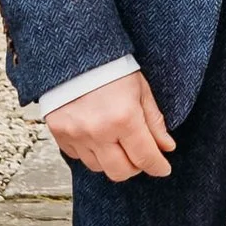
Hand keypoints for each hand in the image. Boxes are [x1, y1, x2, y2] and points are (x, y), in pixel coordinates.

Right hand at [44, 70, 175, 181]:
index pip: (145, 157)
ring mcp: (76, 134)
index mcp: (124, 118)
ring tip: (116, 141)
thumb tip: (166, 148)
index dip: (158, 166)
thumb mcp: (140, 89)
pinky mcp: (59, 133)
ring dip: (111, 160)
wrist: (73, 53)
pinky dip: (90, 151)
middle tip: (139, 154)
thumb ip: (154, 122)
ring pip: (99, 167)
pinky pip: (78, 156)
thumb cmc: (110, 67)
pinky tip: (96, 135)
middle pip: (121, 172)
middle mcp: (98, 131)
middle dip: (135, 167)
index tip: (163, 168)